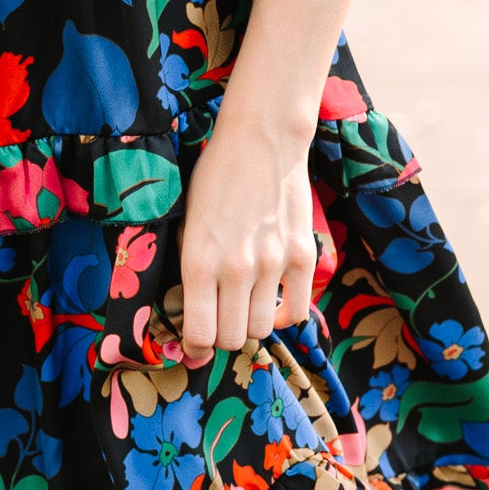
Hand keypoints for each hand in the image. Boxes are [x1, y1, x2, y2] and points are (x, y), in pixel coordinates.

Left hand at [175, 116, 318, 363]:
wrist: (260, 140)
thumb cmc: (215, 179)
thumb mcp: (186, 223)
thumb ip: (189, 268)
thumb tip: (192, 312)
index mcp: (197, 261)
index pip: (200, 334)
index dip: (196, 348)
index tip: (196, 346)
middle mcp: (235, 269)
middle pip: (231, 339)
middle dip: (221, 338)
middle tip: (220, 322)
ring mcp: (272, 264)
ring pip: (261, 329)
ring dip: (250, 325)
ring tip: (244, 307)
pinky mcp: (302, 256)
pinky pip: (296, 311)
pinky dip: (283, 316)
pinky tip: (272, 303)